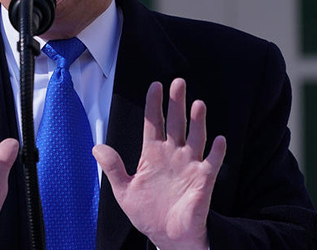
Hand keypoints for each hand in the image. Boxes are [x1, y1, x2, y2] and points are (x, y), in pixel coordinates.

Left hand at [93, 78, 226, 249]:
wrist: (167, 236)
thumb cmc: (148, 213)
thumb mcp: (124, 190)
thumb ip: (112, 167)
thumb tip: (96, 147)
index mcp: (153, 155)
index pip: (153, 123)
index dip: (154, 104)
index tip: (155, 86)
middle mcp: (173, 155)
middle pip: (176, 123)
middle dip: (177, 103)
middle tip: (178, 83)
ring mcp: (189, 165)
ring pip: (195, 137)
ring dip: (198, 122)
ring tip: (198, 104)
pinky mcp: (203, 180)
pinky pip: (212, 163)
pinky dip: (217, 152)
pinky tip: (220, 140)